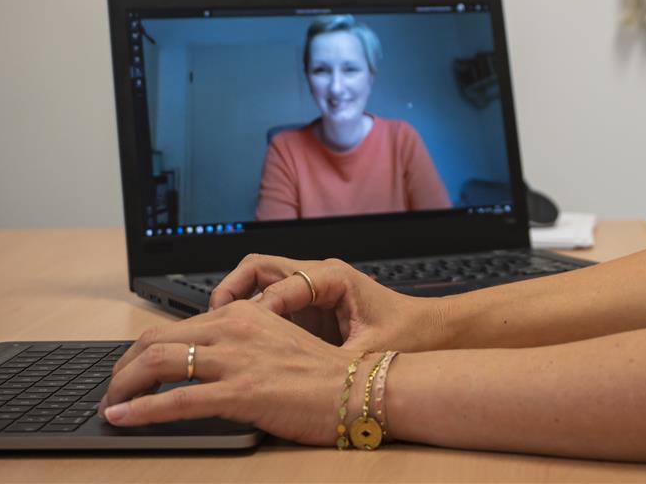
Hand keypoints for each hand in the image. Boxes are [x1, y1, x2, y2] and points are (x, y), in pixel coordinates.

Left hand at [97, 299, 354, 441]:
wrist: (360, 390)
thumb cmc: (325, 376)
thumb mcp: (277, 345)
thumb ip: (242, 346)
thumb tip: (206, 364)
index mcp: (244, 314)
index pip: (176, 327)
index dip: (142, 351)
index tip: (129, 372)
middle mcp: (235, 328)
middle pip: (156, 339)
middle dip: (123, 367)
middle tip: (113, 391)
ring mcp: (237, 359)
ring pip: (157, 362)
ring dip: (123, 386)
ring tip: (110, 405)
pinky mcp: (240, 392)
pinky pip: (176, 399)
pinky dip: (140, 409)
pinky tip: (121, 417)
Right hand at [209, 254, 444, 352]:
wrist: (432, 331)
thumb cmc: (409, 334)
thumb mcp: (368, 354)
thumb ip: (330, 362)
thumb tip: (295, 377)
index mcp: (334, 277)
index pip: (280, 285)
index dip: (257, 311)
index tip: (241, 333)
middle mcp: (319, 275)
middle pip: (258, 267)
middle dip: (231, 289)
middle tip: (213, 320)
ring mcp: (310, 289)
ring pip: (258, 280)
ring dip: (236, 299)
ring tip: (218, 330)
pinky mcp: (308, 307)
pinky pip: (267, 301)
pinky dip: (249, 315)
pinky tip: (240, 342)